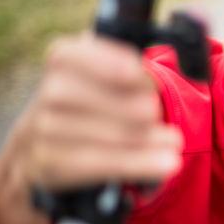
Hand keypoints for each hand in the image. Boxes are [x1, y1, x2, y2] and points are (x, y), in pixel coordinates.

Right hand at [23, 33, 182, 189]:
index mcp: (62, 65)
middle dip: (122, 105)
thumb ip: (134, 71)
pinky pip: (93, 165)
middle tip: (155, 112)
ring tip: (174, 142)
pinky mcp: (48, 167)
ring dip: (137, 140)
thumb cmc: (98, 108)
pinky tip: (164, 165)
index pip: (68, 56)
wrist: (52, 151)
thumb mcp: (112, 82)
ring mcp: (40, 133)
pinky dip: (133, 164)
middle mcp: (45, 96)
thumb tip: (183, 58)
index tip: (137, 70)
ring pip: (89, 135)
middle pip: (76, 98)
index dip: (103, 61)